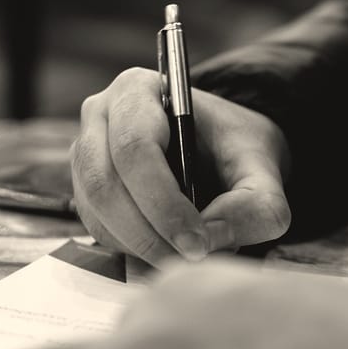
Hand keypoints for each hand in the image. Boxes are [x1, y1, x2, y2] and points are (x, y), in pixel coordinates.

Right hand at [68, 67, 291, 265]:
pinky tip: (168, 247)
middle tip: (191, 258)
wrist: (222, 148)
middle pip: (104, 184)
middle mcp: (100, 116)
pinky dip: (132, 249)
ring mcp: (85, 154)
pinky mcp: (85, 190)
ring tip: (186, 254)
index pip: (135, 148)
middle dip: (149, 232)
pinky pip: (97, 228)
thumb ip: (253, 204)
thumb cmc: (236, 147)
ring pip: (96, 212)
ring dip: (141, 245)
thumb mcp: (262, 168)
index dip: (162, 202)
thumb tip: (206, 243)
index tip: (197, 241)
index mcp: (138, 91)